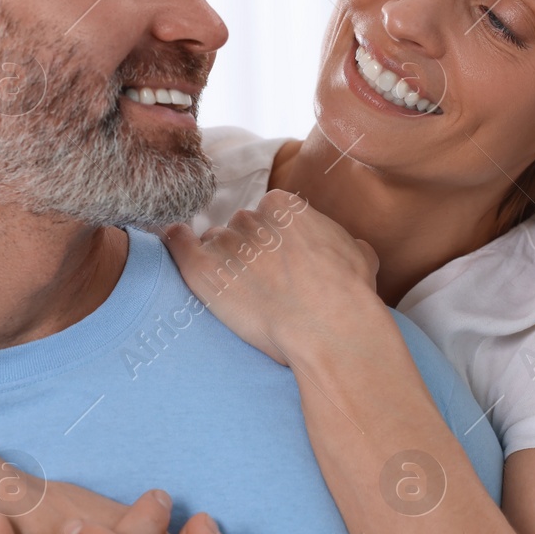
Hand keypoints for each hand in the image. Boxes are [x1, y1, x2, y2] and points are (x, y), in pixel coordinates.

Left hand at [161, 190, 382, 365]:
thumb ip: (342, 241)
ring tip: (240, 293)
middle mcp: (251, 217)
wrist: (328, 327)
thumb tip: (348, 247)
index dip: (273, 241)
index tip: (280, 264)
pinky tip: (174, 243)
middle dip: (248, 252)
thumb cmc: (348, 294)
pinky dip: (175, 242)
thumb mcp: (360, 254)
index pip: (268, 214)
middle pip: (240, 229)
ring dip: (222, 262)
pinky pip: (178, 244)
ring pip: (214, 244)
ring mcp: (226, 242)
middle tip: (263, 284)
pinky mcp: (203, 270)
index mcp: (285, 206)